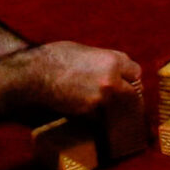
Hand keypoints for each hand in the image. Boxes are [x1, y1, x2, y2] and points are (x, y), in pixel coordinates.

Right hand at [19, 42, 140, 115]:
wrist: (34, 74)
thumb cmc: (55, 57)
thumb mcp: (86, 51)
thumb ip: (104, 61)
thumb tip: (112, 69)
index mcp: (113, 60)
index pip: (135, 72)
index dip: (130, 77)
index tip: (127, 81)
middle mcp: (112, 79)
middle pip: (132, 92)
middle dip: (127, 95)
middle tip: (124, 100)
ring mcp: (101, 98)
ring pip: (117, 108)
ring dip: (113, 108)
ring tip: (109, 109)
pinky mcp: (88, 112)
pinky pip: (100, 118)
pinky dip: (97, 117)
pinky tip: (91, 114)